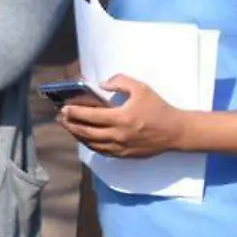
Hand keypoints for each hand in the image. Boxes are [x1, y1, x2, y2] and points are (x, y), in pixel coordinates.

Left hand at [58, 74, 188, 157]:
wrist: (176, 131)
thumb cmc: (158, 108)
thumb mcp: (141, 88)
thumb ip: (120, 81)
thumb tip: (101, 84)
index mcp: (122, 118)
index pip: (91, 116)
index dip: (75, 112)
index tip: (64, 108)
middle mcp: (119, 135)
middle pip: (87, 132)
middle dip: (70, 124)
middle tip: (60, 117)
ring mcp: (121, 147)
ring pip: (92, 144)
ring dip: (77, 135)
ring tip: (68, 126)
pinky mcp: (124, 155)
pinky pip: (101, 151)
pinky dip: (89, 144)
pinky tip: (83, 138)